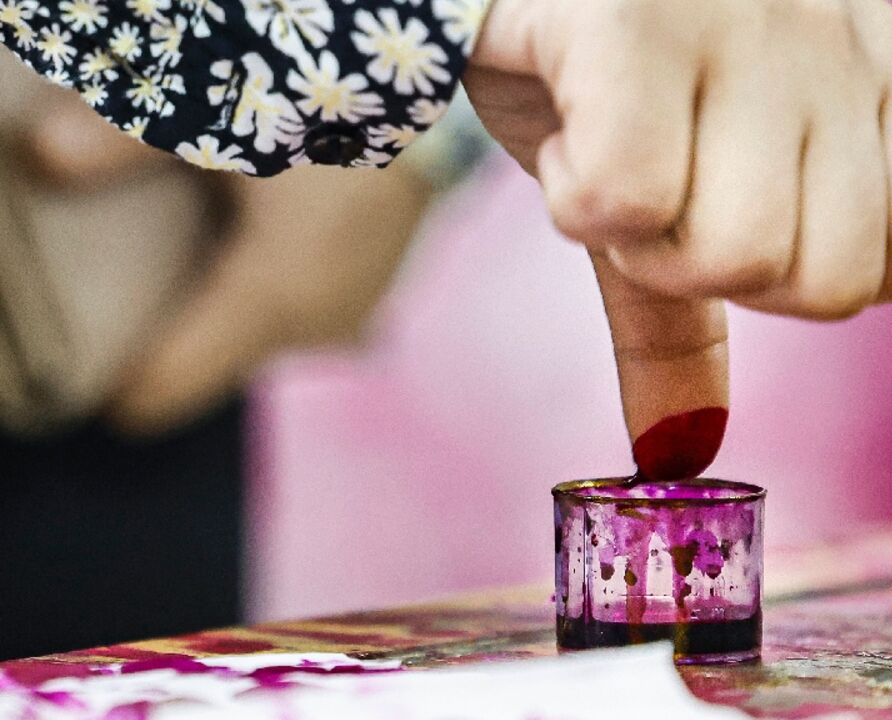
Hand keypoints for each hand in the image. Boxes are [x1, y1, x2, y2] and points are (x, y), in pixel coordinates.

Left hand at [15, 84, 430, 435]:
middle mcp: (315, 329)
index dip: (117, 380)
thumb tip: (39, 156)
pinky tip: (267, 239)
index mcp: (274, 299)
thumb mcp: (223, 112)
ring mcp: (350, 321)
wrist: (447, 108)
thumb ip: (124, 138)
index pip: (165, 387)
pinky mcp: (371, 304)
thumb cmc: (338, 110)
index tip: (91, 359)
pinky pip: (295, 321)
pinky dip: (270, 295)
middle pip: (208, 362)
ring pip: (253, 341)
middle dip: (171, 330)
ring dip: (224, 310)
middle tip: (147, 268)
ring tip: (211, 246)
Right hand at [465, 0, 891, 473]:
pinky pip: (631, 200)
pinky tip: (564, 114)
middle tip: (657, 178)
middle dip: (712, 265)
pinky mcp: (632, 19)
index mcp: (871, 74)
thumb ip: (686, 319)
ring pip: (738, 252)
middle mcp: (832, 42)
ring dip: (639, 235)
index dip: (823, 271)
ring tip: (607, 142)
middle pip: (829, 283)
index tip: (735, 206)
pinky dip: (575, 195)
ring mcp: (741, 23)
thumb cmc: (602, 61)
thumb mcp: (675, 182)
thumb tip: (682, 453)